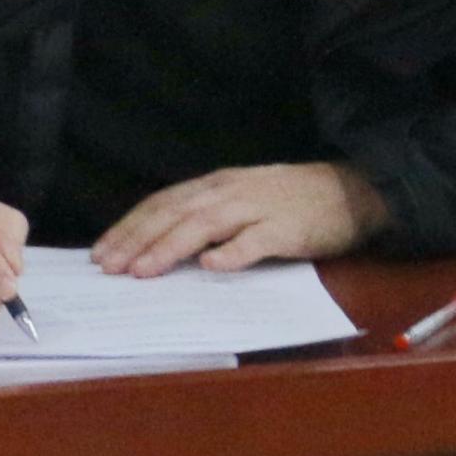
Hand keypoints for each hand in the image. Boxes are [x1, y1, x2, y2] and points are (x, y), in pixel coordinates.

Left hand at [90, 159, 386, 276]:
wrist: (354, 192)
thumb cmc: (294, 201)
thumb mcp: (244, 200)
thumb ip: (208, 218)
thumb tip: (159, 247)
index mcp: (218, 185)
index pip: (164, 203)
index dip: (130, 227)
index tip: (101, 253)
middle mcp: (233, 191)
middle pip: (176, 212)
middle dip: (138, 240)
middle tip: (109, 267)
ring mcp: (261, 208)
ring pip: (206, 224)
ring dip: (170, 247)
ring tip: (143, 270)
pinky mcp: (288, 228)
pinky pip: (257, 240)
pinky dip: (233, 252)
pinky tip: (212, 266)